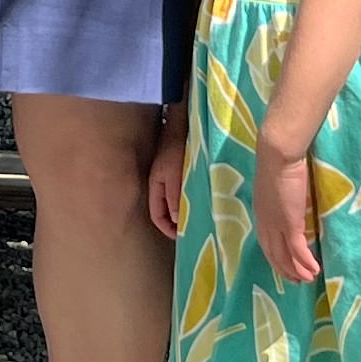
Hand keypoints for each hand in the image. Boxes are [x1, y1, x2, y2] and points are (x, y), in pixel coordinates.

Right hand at [145, 107, 189, 241]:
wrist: (183, 124)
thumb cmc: (176, 149)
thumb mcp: (174, 175)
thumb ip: (174, 197)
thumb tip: (176, 220)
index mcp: (156, 187)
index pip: (157, 216)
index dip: (167, 229)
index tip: (182, 238)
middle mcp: (162, 184)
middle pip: (166, 211)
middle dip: (177, 223)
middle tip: (193, 231)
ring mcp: (172, 177)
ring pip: (176, 202)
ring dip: (186, 211)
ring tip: (200, 218)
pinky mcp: (183, 171)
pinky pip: (185, 191)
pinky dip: (191, 199)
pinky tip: (204, 200)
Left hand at [252, 137, 322, 285]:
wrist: (277, 155)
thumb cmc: (279, 162)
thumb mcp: (277, 184)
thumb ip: (281, 196)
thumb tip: (289, 201)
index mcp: (261, 213)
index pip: (267, 242)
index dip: (276, 257)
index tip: (285, 267)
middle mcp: (265, 223)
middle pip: (274, 254)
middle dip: (285, 269)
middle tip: (297, 280)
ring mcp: (276, 224)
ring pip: (285, 255)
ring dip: (297, 270)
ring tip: (308, 279)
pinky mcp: (290, 223)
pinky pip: (298, 250)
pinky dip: (305, 262)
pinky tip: (314, 270)